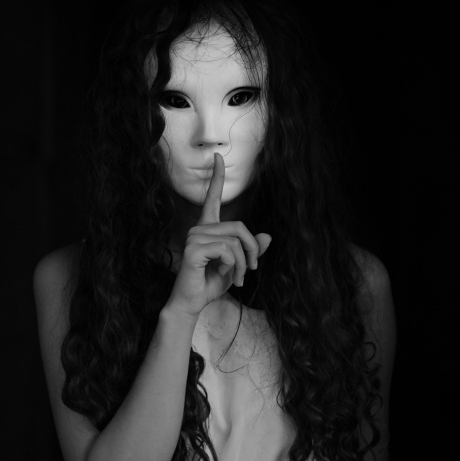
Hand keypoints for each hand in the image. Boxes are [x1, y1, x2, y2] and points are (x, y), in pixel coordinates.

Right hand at [167, 154, 272, 318]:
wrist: (192, 303)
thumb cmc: (210, 283)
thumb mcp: (237, 266)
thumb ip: (250, 250)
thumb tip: (267, 236)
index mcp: (207, 228)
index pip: (213, 198)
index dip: (217, 177)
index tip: (218, 157)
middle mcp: (199, 228)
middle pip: (240, 227)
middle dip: (252, 250)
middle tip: (252, 270)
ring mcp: (194, 237)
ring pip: (235, 241)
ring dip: (243, 263)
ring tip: (238, 278)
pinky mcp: (194, 249)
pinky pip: (227, 250)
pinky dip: (234, 266)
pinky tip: (223, 275)